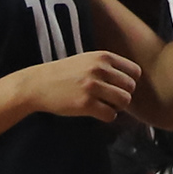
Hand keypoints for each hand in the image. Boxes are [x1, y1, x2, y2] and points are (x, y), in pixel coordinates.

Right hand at [22, 52, 140, 120]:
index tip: (118, 88)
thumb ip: (108, 66)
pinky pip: (111, 115)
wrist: (38, 84)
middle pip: (131, 87)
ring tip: (104, 105)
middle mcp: (100, 69)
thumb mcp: (87, 60)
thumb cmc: (65, 74)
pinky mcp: (85, 104)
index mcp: (103, 57)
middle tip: (110, 99)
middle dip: (123, 96)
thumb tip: (132, 80)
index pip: (135, 71)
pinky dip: (107, 116)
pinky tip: (97, 112)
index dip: (129, 82)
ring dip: (117, 107)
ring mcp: (93, 86)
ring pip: (124, 101)